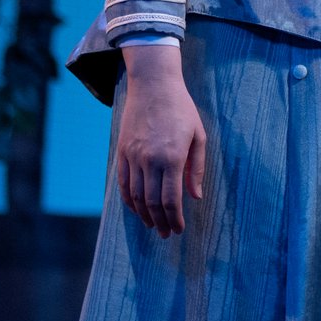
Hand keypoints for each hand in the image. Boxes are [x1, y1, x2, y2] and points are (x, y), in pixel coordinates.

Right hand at [114, 41, 205, 237]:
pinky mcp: (122, 152)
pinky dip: (129, 200)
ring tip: (154, 226)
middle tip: (168, 234)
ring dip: (144, 215)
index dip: (175, 218)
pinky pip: (123, 183)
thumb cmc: (182, 110)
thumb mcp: (198, 136)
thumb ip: (196, 169)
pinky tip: (137, 210)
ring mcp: (133, 156)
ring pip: (135, 196)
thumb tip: (195, 197)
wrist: (153, 86)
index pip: (171, 198)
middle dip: (161, 222)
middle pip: (152, 202)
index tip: (179, 229)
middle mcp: (149, 160)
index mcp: (172, 157)